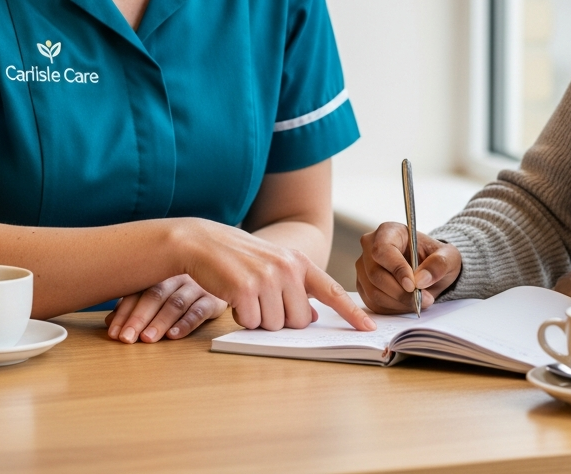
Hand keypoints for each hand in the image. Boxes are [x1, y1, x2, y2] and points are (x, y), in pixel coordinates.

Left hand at [105, 274, 226, 342]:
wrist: (224, 277)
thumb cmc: (183, 289)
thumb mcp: (158, 293)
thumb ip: (135, 305)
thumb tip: (110, 323)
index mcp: (160, 272)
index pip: (137, 291)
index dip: (124, 312)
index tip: (113, 332)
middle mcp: (177, 276)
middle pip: (155, 295)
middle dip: (138, 318)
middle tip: (126, 338)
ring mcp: (197, 286)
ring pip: (175, 303)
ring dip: (159, 322)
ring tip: (147, 339)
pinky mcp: (215, 299)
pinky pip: (199, 310)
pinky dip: (185, 323)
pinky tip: (174, 335)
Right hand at [173, 219, 375, 331]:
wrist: (201, 242)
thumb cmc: (238, 258)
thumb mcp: (272, 266)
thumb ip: (295, 288)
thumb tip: (310, 316)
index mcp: (299, 262)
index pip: (332, 291)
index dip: (351, 312)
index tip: (369, 328)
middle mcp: (288, 268)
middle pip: (298, 321)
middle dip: (279, 318)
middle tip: (260, 299)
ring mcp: (267, 278)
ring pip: (274, 325)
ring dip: (257, 318)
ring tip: (244, 294)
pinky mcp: (246, 289)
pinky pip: (251, 323)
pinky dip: (240, 316)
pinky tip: (232, 296)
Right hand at [355, 222, 461, 313]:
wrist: (429, 269)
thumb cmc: (436, 257)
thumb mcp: (448, 257)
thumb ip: (439, 264)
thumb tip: (421, 279)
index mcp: (388, 231)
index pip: (383, 250)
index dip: (396, 269)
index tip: (413, 285)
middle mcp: (370, 247)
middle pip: (375, 274)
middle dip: (400, 292)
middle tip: (423, 299)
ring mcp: (364, 268)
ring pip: (374, 292)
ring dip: (399, 302)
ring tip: (419, 301)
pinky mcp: (364, 286)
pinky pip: (374, 304)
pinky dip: (393, 308)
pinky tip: (407, 303)